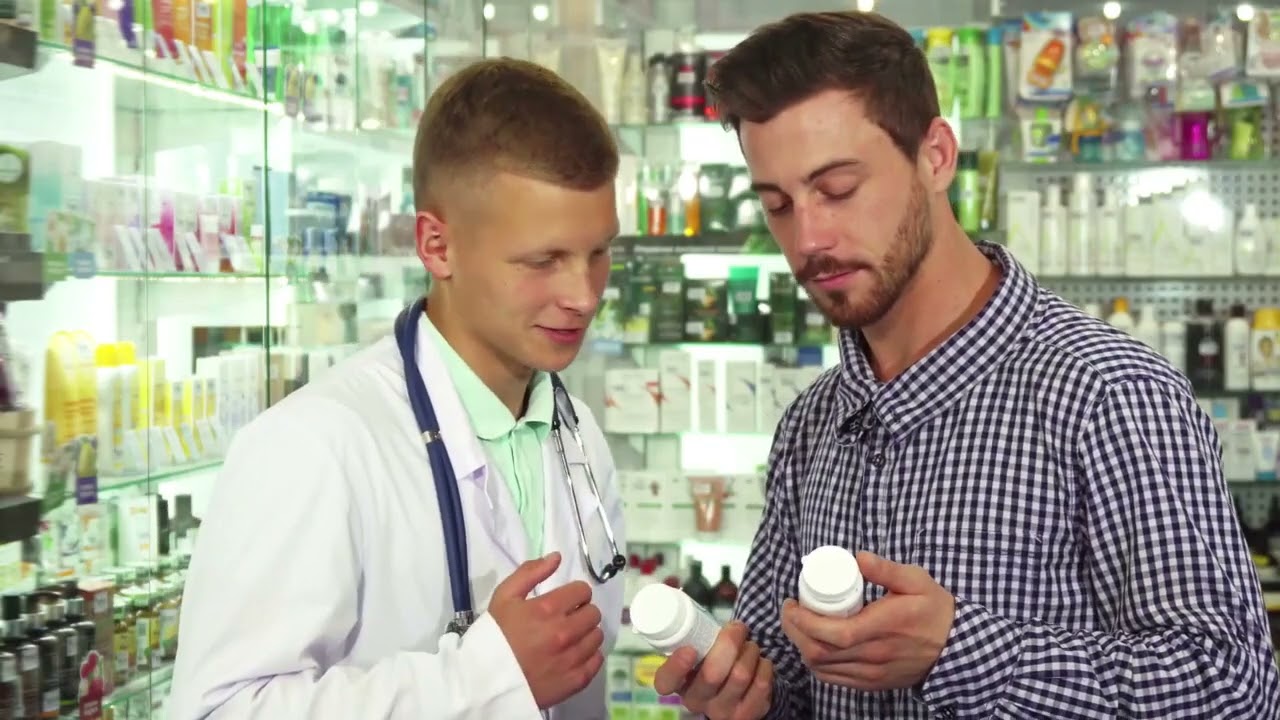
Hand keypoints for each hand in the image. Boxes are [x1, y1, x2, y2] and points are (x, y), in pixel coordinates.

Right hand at [488, 552, 603, 708]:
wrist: (485, 681)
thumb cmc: (494, 636)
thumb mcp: (504, 596)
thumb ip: (530, 572)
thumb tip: (557, 557)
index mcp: (547, 609)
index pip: (583, 591)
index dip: (575, 593)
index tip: (566, 600)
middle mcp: (565, 632)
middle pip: (593, 613)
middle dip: (582, 611)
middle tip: (567, 619)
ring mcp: (572, 658)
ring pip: (597, 636)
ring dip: (586, 633)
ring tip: (570, 638)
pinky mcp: (576, 680)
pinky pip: (597, 661)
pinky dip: (589, 656)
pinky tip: (573, 655)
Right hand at [652, 621, 772, 719]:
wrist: (737, 698)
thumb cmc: (715, 664)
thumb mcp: (701, 655)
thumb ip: (699, 640)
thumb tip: (702, 613)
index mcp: (680, 683)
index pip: (666, 682)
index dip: (675, 667)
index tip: (689, 649)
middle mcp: (697, 701)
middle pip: (712, 674)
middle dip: (729, 643)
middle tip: (737, 628)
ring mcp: (723, 712)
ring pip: (740, 675)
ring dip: (750, 651)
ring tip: (751, 646)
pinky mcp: (748, 715)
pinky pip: (761, 684)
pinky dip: (764, 666)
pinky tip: (760, 662)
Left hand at [781, 552, 954, 690]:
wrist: (956, 647)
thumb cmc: (934, 610)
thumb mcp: (916, 581)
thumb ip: (886, 569)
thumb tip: (858, 557)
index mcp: (882, 627)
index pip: (833, 633)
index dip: (804, 621)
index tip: (793, 604)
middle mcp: (874, 655)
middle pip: (819, 653)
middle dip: (795, 632)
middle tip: (790, 611)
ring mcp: (872, 673)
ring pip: (823, 668)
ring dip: (802, 647)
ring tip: (799, 625)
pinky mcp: (872, 683)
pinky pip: (834, 679)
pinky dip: (817, 664)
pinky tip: (814, 645)